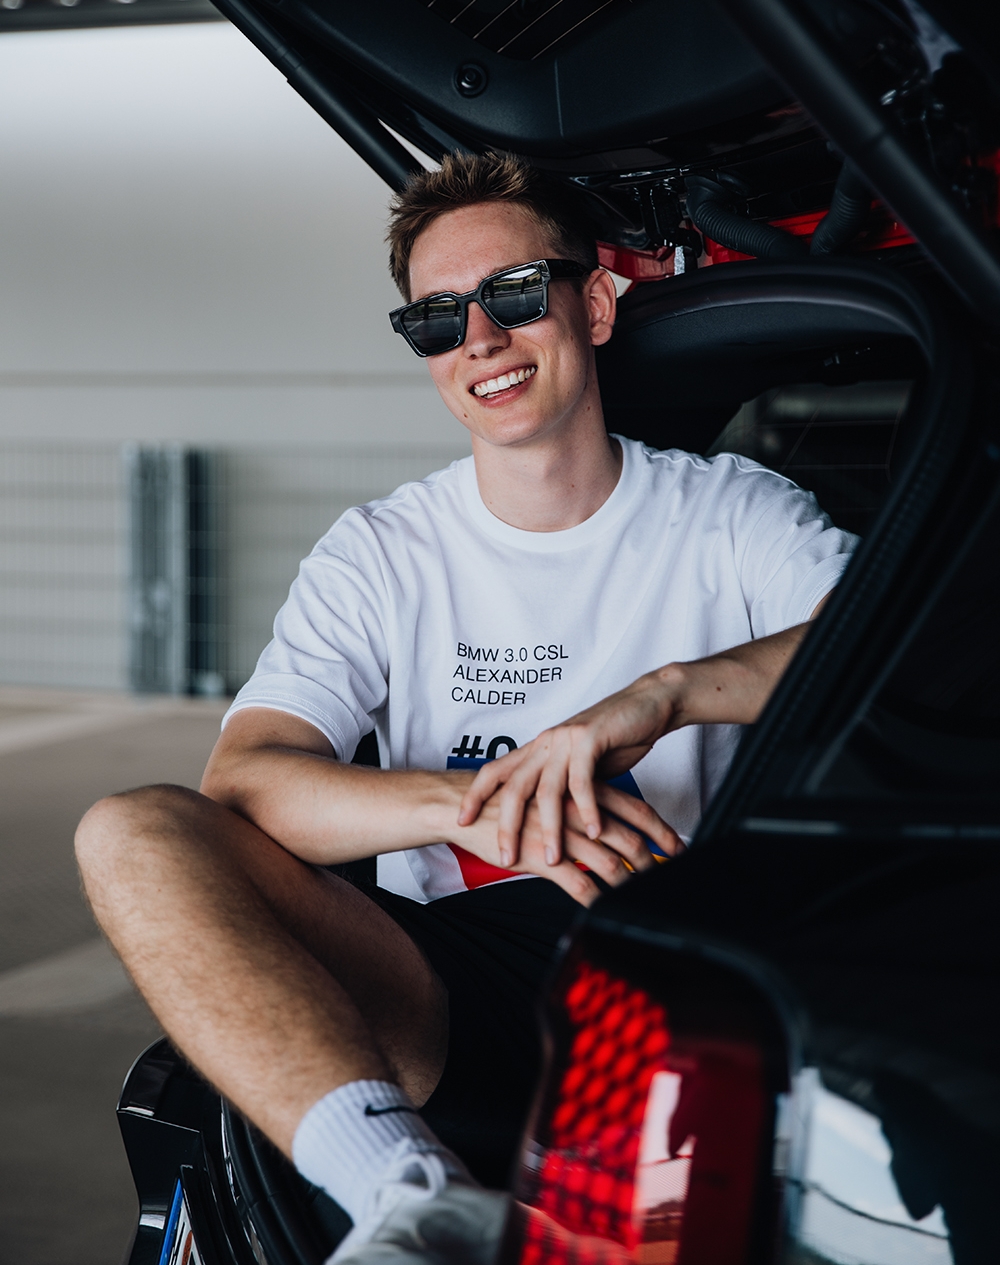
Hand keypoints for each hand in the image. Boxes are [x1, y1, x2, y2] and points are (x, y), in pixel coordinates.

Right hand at [450, 788, 662, 906]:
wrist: (466, 807)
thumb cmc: (509, 802)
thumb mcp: (552, 794)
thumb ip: (581, 807)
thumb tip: (608, 825)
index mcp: (582, 791)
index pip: (635, 809)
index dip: (661, 830)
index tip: (678, 846)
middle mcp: (577, 809)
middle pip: (629, 838)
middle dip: (653, 860)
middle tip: (666, 875)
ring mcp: (561, 833)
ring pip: (609, 862)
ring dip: (628, 882)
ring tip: (638, 894)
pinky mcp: (541, 856)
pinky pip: (578, 883)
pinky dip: (595, 898)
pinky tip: (603, 907)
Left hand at [457, 670, 684, 866]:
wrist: (648, 704)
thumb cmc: (614, 738)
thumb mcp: (578, 766)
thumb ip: (562, 788)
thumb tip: (550, 822)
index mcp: (537, 748)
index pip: (495, 771)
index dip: (475, 795)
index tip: (462, 821)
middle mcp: (545, 743)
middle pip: (514, 788)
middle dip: (508, 826)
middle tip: (507, 857)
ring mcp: (565, 739)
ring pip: (547, 790)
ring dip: (550, 828)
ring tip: (554, 858)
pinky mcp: (590, 738)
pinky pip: (582, 781)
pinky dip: (588, 810)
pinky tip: (594, 832)